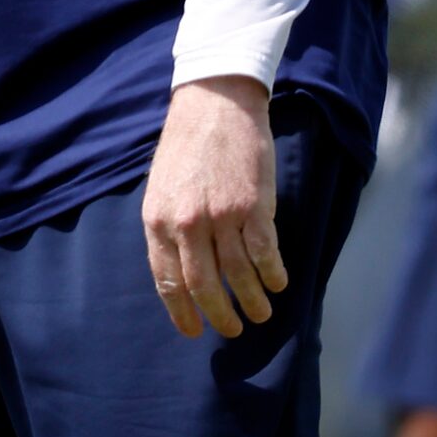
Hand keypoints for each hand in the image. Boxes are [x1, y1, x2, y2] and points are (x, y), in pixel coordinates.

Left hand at [142, 76, 285, 339]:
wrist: (214, 104)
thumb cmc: (186, 148)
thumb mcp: (160, 188)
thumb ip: (166, 227)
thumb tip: (176, 270)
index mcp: (157, 219)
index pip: (167, 280)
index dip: (181, 311)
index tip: (193, 331)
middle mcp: (186, 223)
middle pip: (204, 286)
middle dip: (220, 315)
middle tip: (232, 329)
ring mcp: (221, 216)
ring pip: (239, 276)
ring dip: (253, 301)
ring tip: (261, 314)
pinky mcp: (254, 207)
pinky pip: (266, 255)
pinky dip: (274, 276)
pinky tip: (279, 285)